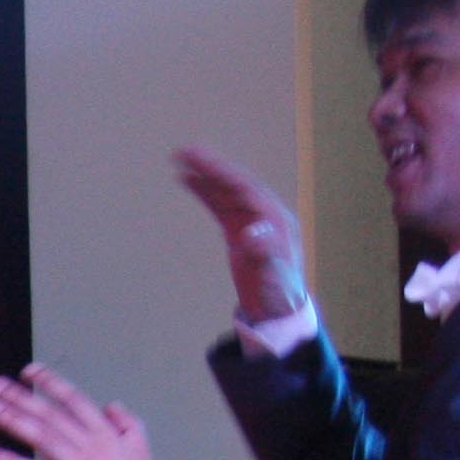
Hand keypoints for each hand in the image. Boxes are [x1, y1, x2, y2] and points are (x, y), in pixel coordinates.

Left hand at [0, 363, 158, 459]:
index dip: (50, 382)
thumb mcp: (140, 445)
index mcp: (105, 432)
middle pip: (49, 414)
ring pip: (40, 437)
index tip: (28, 371)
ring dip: (12, 421)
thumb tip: (110, 404)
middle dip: (20, 397)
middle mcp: (89, 444)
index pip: (73, 399)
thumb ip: (126, 420)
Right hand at [174, 145, 309, 327]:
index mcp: (275, 220)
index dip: (226, 176)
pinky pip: (219, 205)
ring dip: (206, 174)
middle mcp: (263, 214)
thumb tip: (251, 232)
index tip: (203, 163)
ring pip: (226, 191)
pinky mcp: (237, 229)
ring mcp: (250, 220)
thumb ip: (264, 253)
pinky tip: (189, 180)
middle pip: (236, 184)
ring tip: (181, 158)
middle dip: (212, 167)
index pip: (248, 190)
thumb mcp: (273, 276)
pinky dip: (205, 192)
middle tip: (186, 151)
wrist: (276, 308)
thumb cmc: (278, 293)